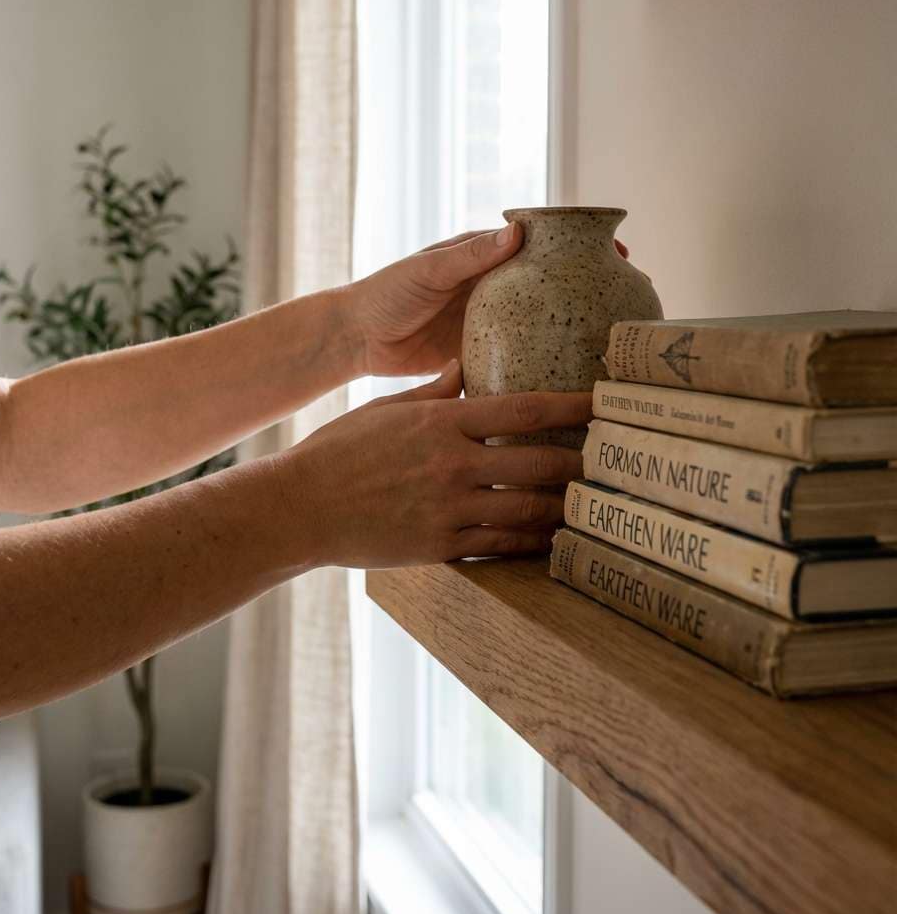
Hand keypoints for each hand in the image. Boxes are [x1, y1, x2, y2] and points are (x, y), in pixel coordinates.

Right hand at [282, 363, 589, 568]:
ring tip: (591, 503)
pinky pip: (500, 545)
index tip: (602, 403)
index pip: (524, 409)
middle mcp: (453, 464)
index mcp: (442, 421)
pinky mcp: (440, 546)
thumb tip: (462, 368)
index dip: (571, 407)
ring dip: (565, 507)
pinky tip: (551, 538)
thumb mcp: (386, 408)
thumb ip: (433, 391)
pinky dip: (531, 542)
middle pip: (538, 463)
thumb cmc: (339, 451)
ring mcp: (449, 508)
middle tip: (612, 460)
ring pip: (528, 510)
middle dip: (581, 463)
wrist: (301, 507)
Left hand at [345, 225, 628, 377]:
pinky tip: (571, 374)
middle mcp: (496, 287)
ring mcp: (493, 322)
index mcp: (486, 257)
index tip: (618, 251)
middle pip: (553, 284)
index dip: (581, 246)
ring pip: (543, 321)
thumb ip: (471, 255)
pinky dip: (545, 361)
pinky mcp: (483, 353)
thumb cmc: (386, 292)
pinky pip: (521, 355)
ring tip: (613, 337)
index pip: (543, 244)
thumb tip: (518, 231)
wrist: (357, 339)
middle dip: (590, 287)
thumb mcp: (429, 269)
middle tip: (630, 297)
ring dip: (574, 326)